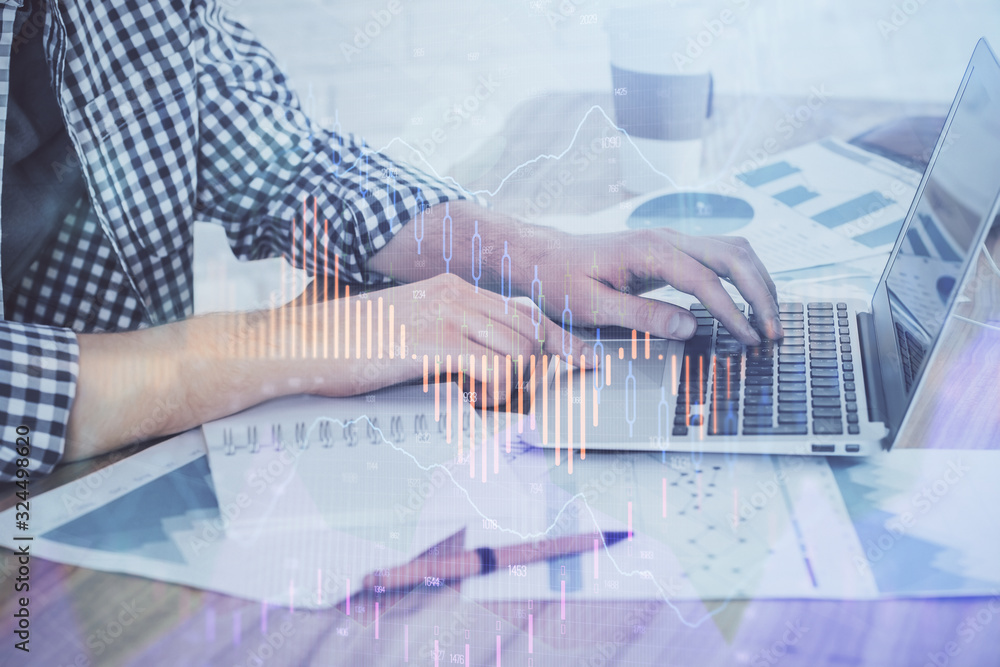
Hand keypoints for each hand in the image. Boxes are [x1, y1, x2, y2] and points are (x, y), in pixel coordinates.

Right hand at [308, 273, 593, 405]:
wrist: (303, 341)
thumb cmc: (349, 342)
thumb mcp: (408, 329)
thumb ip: (447, 338)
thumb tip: (480, 369)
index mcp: (452, 288)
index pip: (523, 311)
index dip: (558, 338)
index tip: (583, 359)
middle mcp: (456, 295)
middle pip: (531, 330)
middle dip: (541, 369)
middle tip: (525, 398)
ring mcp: (447, 316)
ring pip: (520, 350)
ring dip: (516, 383)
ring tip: (486, 400)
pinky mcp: (434, 343)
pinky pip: (497, 369)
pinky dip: (498, 391)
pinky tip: (475, 399)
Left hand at [527, 228, 782, 344]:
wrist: (545, 257)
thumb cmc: (561, 281)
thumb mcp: (592, 306)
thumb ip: (641, 316)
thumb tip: (690, 326)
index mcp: (649, 250)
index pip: (705, 280)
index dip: (732, 311)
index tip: (750, 339)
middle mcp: (667, 238)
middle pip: (733, 256)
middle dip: (760, 294)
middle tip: (774, 332)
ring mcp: (672, 240)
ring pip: (733, 250)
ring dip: (758, 283)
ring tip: (771, 320)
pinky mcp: (673, 250)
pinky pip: (721, 257)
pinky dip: (743, 277)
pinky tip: (749, 303)